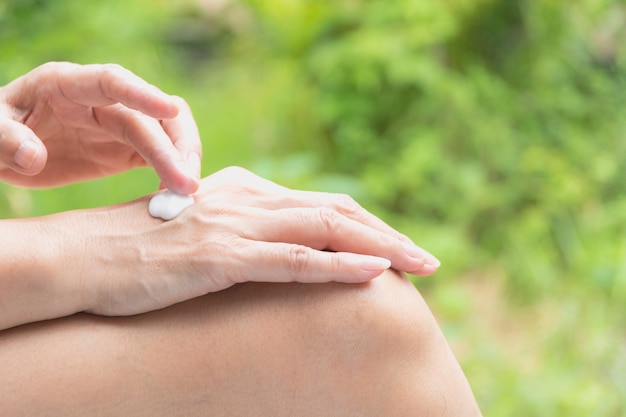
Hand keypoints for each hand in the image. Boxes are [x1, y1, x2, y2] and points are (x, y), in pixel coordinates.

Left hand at [0, 62, 200, 193]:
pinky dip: (172, 173)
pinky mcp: (125, 150)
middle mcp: (101, 102)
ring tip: (189, 191)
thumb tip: (36, 157)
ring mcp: (117, 125)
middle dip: (175, 145)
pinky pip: (160, 156)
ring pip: (166, 132)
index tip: (170, 109)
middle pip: (151, 115)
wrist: (3, 150)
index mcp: (66, 85)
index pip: (111, 82)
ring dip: (183, 158)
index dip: (142, 94)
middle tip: (188, 183)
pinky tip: (174, 196)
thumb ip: (5, 139)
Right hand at [79, 167, 440, 315]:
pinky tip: (375, 275)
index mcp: (247, 190)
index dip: (368, 226)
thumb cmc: (140, 249)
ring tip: (421, 265)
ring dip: (381, 248)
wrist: (85, 255)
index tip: (398, 248)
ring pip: (327, 230)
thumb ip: (242, 233)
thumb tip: (277, 250)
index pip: (323, 204)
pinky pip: (294, 261)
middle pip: (338, 212)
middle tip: (427, 260)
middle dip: (389, 235)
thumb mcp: (201, 232)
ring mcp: (237, 226)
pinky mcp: (222, 256)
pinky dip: (339, 267)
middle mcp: (249, 198)